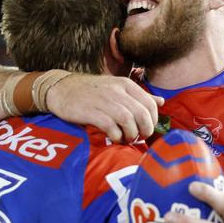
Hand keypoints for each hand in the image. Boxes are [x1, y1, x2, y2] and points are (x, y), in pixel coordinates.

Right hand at [46, 74, 163, 142]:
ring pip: (128, 120)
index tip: (147, 129)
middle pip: (141, 113)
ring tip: (126, 138)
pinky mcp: (90, 111)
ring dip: (130, 133)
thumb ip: (139, 96)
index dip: (153, 120)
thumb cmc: (92, 91)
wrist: (62, 88)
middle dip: (145, 129)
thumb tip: (161, 102)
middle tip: (139, 137)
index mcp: (126, 84)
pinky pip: (110, 126)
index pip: (150, 103)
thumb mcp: (117, 88)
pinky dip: (116, 135)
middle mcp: (117, 90)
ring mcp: (103, 100)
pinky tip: (114, 137)